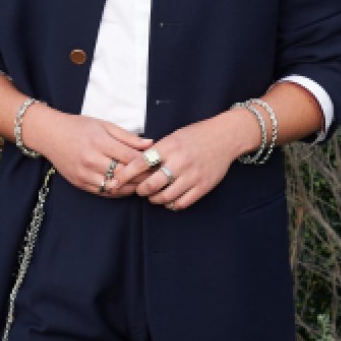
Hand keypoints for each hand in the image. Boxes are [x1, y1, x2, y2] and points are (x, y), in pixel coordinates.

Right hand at [23, 105, 153, 194]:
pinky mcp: (79, 183)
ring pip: (114, 188)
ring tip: (143, 184)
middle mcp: (91, 160)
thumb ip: (128, 137)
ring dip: (131, 188)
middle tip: (155, 177)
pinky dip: (117, 192)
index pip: (130, 158)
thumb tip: (150, 144)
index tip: (157, 163)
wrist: (49, 134)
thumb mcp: (104, 125)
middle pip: (124, 175)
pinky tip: (126, 188)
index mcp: (100, 143)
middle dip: (142, 177)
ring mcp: (84, 173)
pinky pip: (103, 192)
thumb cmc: (79, 126)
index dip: (146, 163)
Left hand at [111, 108, 259, 209]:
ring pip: (165, 197)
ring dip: (154, 200)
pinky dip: (171, 205)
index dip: (125, 175)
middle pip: (150, 185)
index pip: (140, 163)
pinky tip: (169, 200)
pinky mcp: (203, 186)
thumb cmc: (195, 136)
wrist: (225, 137)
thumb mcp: (173, 137)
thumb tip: (134, 165)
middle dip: (140, 191)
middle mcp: (180, 162)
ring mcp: (192, 176)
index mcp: (169, 147)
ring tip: (153, 196)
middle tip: (139, 190)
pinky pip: (181, 203)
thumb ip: (156, 151)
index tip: (115, 182)